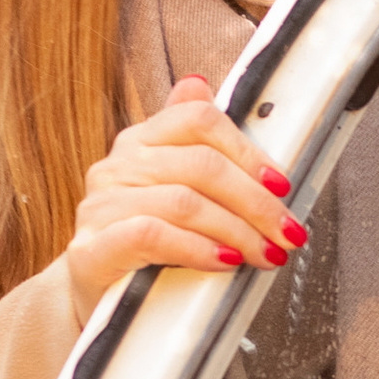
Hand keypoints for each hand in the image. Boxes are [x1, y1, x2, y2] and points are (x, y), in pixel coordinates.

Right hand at [67, 74, 305, 321]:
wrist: (104, 296)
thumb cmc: (153, 244)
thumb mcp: (180, 190)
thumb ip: (196, 144)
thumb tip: (198, 83)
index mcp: (142, 142)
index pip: (198, 119)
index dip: (248, 150)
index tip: (282, 184)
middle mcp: (116, 167)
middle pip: (201, 165)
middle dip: (256, 202)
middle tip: (287, 232)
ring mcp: (99, 206)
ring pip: (183, 202)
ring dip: (238, 231)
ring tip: (266, 253)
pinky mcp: (91, 248)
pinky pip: (151, 235)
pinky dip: (198, 248)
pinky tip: (224, 261)